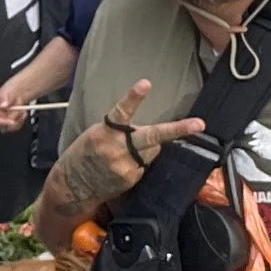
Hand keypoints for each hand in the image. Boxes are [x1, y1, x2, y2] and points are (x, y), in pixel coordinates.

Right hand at [0, 82, 32, 130]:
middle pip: (4, 125)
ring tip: (22, 107)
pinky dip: (22, 119)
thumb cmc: (8, 90)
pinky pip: (17, 126)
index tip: (12, 122)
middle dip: (14, 118)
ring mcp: (3, 121)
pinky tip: (23, 111)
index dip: (3, 123)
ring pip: (11, 127)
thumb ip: (3, 98)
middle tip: (21, 109)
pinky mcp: (10, 123)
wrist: (16, 91)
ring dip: (19, 118)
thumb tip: (3, 106)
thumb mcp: (5, 91)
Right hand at [46, 80, 203, 224]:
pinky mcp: (130, 178)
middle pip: (152, 137)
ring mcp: (126, 166)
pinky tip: (122, 165)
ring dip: (147, 147)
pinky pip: (145, 164)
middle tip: (199, 124)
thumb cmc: (82, 155)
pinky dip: (139, 161)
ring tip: (126, 152)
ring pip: (152, 150)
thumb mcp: (94, 135)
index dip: (133, 98)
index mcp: (104, 133)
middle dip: (177, 130)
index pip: (121, 112)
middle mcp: (117, 150)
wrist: (71, 187)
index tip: (145, 84)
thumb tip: (142, 130)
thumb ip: (118, 131)